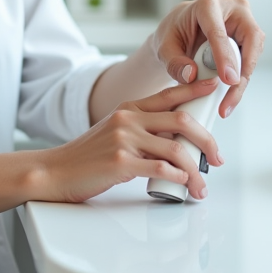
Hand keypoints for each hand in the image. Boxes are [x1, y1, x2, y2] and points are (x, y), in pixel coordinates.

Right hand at [39, 82, 224, 203]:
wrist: (55, 170)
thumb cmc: (86, 156)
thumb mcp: (113, 131)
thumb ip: (141, 130)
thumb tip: (175, 141)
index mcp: (128, 108)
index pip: (169, 94)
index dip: (195, 89)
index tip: (214, 87)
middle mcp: (128, 118)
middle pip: (181, 119)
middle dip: (207, 139)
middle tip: (216, 157)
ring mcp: (124, 139)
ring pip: (175, 148)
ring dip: (195, 170)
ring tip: (201, 185)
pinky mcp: (120, 162)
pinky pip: (160, 168)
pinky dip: (177, 177)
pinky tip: (183, 185)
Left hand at [150, 0, 264, 118]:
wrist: (181, 30)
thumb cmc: (174, 33)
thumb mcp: (164, 48)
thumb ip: (174, 62)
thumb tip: (191, 75)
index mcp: (207, 6)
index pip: (219, 33)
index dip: (225, 57)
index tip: (228, 80)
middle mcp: (232, 9)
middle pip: (249, 40)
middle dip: (242, 73)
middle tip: (230, 100)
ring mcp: (245, 21)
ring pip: (254, 53)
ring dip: (242, 80)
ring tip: (227, 103)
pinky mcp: (250, 36)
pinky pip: (251, 60)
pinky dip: (241, 79)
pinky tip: (230, 96)